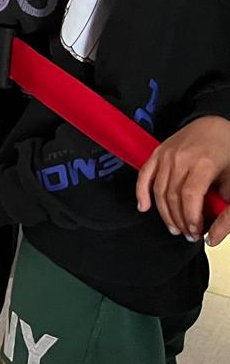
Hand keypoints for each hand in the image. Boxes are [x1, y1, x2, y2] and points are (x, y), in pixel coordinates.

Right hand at [137, 115, 229, 244]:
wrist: (214, 126)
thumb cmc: (227, 152)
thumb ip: (227, 214)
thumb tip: (213, 238)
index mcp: (203, 163)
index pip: (189, 197)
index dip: (191, 218)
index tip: (197, 232)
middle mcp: (180, 158)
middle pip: (171, 195)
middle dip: (179, 220)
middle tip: (188, 233)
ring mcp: (166, 155)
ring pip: (157, 190)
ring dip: (164, 213)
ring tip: (174, 227)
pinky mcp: (157, 153)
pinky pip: (144, 175)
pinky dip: (141, 192)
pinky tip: (144, 207)